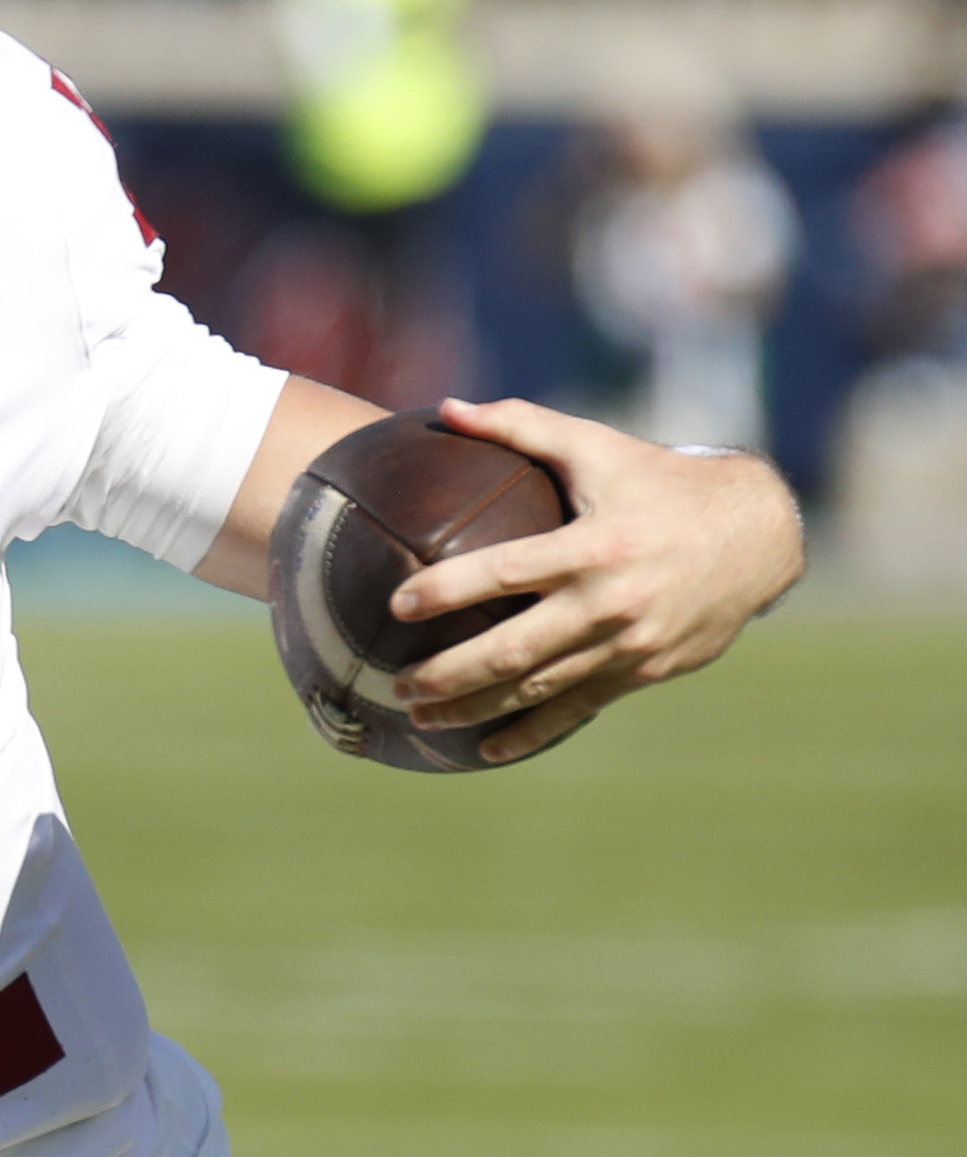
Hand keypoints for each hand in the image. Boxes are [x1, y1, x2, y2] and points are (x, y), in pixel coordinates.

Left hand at [390, 398, 805, 762]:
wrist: (759, 536)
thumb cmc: (663, 484)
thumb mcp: (599, 447)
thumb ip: (522, 426)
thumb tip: (448, 407)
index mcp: (596, 545)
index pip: (506, 571)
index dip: (447, 589)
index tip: (396, 604)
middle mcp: (612, 601)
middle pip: (515, 649)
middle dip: (450, 674)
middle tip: (396, 686)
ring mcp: (629, 644)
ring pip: (540, 688)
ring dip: (476, 708)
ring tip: (419, 717)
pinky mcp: (645, 671)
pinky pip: (577, 708)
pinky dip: (530, 732)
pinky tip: (484, 749)